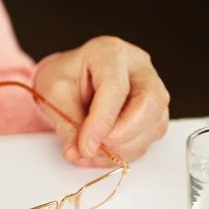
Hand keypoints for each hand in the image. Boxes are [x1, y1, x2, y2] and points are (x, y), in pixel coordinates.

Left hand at [34, 36, 170, 166]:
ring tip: (89, 154)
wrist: (69, 81)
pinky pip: (148, 137)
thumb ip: (67, 123)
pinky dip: (124, 153)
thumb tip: (77, 152)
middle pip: (151, 101)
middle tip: (94, 150)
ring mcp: (151, 88)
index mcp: (109, 52)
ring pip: (154, 124)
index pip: (116, 87)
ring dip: (122, 149)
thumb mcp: (54, 95)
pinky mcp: (152, 111)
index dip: (103, 121)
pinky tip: (99, 156)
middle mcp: (138, 66)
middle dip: (123, 134)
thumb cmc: (63, 79)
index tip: (86, 146)